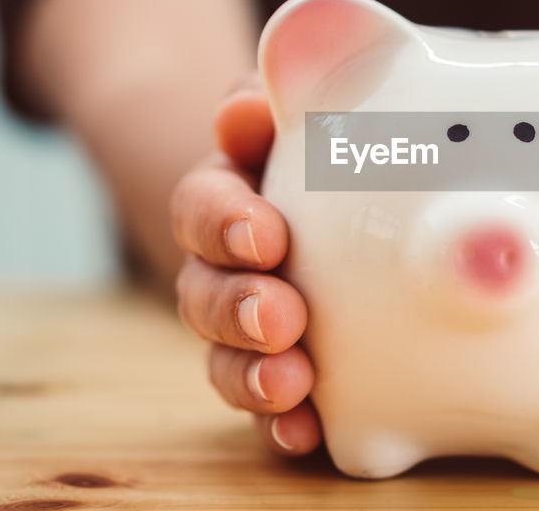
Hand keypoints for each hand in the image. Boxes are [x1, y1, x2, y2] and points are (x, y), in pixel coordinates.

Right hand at [170, 78, 321, 454]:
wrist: (335, 203)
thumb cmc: (319, 147)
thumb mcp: (295, 112)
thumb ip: (269, 103)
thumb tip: (245, 109)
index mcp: (229, 198)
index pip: (203, 206)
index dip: (223, 223)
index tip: (263, 234)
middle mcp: (226, 268)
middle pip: (205, 292)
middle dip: (236, 307)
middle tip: (279, 316)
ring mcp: (250, 328)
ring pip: (227, 358)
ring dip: (251, 375)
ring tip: (291, 383)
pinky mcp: (283, 373)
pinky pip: (271, 410)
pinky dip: (281, 426)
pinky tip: (306, 435)